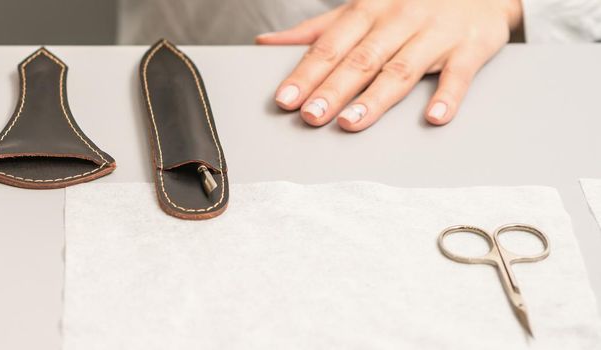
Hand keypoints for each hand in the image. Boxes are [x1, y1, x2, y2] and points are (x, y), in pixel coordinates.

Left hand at [257, 0, 521, 131]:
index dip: (306, 73)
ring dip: (375, 97)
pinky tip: (433, 116)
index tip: (285, 100)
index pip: (330, 45)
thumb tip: (265, 44)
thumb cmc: (410, 2)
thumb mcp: (361, 8)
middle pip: (361, 59)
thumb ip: (315, 31)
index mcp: (368, 10)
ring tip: (351, 122)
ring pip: (401, 68)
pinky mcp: (470, 47)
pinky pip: (458, 73)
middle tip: (311, 116)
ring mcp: (435, 33)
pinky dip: (447, 95)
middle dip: (333, 89)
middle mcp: (399, 18)